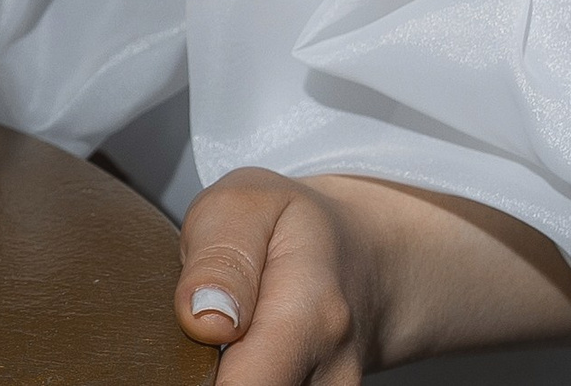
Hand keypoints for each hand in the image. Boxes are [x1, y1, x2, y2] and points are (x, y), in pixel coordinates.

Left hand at [173, 168, 570, 381]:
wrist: (370, 257)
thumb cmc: (291, 223)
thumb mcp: (246, 203)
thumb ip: (218, 255)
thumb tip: (203, 319)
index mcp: (307, 314)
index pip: (251, 383)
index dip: (224, 385)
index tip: (200, 370)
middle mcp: (330, 376)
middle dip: (234, 384)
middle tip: (202, 361)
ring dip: (256, 380)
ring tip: (222, 358)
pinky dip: (268, 382)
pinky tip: (243, 364)